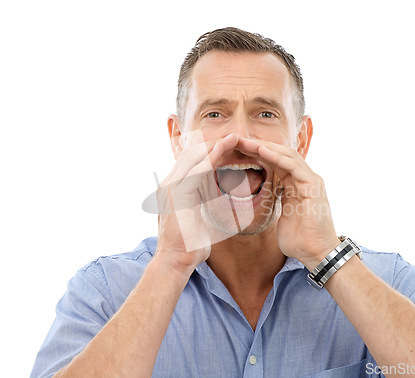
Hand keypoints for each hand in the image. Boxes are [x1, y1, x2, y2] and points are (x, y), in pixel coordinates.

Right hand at [154, 132, 239, 273]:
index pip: (192, 161)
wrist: (176, 261)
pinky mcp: (176, 194)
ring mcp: (170, 187)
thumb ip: (208, 204)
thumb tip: (225, 202)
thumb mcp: (202, 217)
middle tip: (235, 136)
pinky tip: (224, 152)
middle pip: (192, 153)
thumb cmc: (190, 244)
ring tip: (233, 138)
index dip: (211, 151)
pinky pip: (195, 171)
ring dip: (215, 147)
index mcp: (174, 188)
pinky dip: (210, 160)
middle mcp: (169, 183)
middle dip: (214, 143)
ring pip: (193, 158)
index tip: (231, 146)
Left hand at [238, 137, 340, 269]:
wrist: (316, 254)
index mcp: (296, 185)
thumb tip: (263, 200)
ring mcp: (310, 180)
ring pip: (286, 155)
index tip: (238, 151)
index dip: (257, 155)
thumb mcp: (281, 216)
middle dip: (259, 146)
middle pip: (280, 155)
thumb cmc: (299, 240)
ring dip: (265, 147)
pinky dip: (276, 157)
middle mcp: (304, 179)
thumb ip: (276, 203)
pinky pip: (293, 166)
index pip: (275, 163)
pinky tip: (261, 151)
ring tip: (246, 141)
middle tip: (238, 140)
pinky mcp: (313, 185)